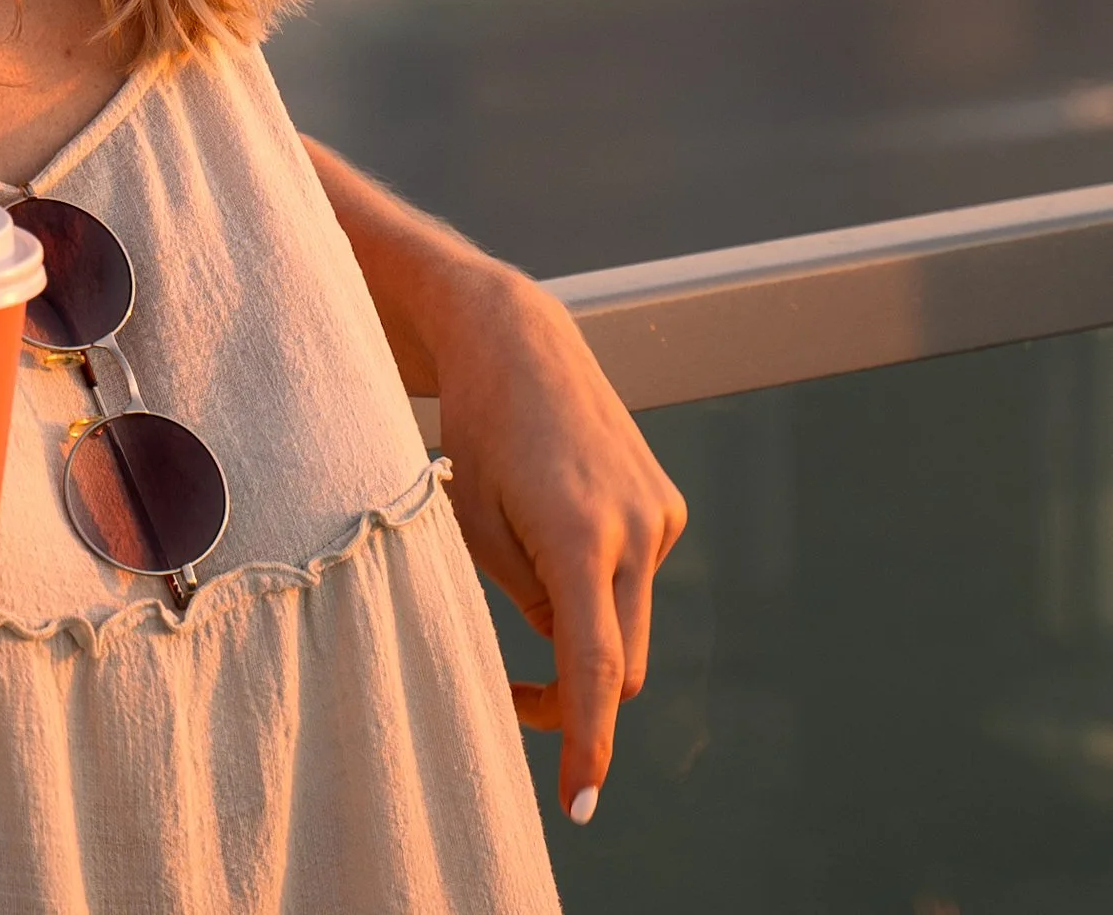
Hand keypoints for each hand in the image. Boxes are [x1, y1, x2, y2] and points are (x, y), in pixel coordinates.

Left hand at [426, 263, 686, 825]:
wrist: (516, 337)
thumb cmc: (475, 429)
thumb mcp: (472, 523)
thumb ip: (525, 601)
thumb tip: (574, 659)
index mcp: (580, 536)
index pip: (596, 668)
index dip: (587, 743)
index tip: (580, 803)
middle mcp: (638, 528)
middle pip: (621, 664)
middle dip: (576, 697)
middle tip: (512, 696)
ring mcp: (661, 514)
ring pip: (629, 622)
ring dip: (584, 629)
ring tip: (521, 555)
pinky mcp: (668, 502)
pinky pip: (635, 578)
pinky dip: (599, 581)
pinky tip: (559, 515)